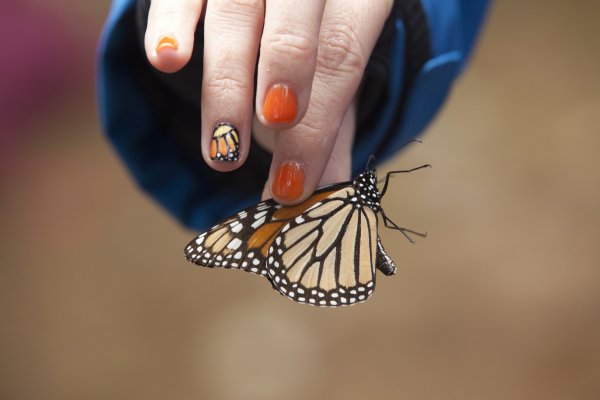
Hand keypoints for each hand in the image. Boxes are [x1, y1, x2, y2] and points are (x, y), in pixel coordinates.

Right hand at [144, 0, 392, 204]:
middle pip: (295, 29)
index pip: (341, 60)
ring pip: (237, 12)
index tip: (290, 187)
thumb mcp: (332, 78)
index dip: (316, 127)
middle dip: (281, 84)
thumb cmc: (313, 42)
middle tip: (268, 141)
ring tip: (222, 145)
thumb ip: (330, 130)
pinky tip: (167, 60)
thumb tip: (330, 199)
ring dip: (226, 83)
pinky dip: (172, 24)